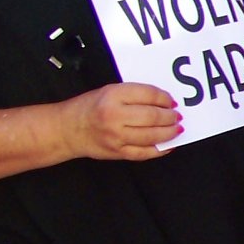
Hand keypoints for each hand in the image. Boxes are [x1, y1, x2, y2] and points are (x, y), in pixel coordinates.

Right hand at [63, 83, 179, 160]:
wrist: (66, 129)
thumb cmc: (89, 108)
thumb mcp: (108, 91)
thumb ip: (134, 94)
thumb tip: (163, 101)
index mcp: (113, 96)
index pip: (148, 94)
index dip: (165, 98)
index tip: (172, 101)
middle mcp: (114, 116)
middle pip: (153, 116)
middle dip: (170, 116)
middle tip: (177, 115)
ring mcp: (116, 137)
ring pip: (152, 136)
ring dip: (170, 132)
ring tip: (177, 128)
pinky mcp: (117, 152)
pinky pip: (145, 153)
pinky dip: (160, 149)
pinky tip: (169, 144)